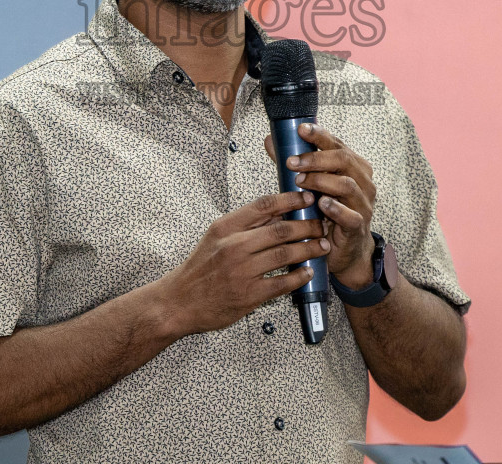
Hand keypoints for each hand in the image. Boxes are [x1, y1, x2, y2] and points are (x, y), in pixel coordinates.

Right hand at [157, 190, 328, 336]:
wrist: (179, 302)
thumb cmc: (200, 269)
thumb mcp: (216, 238)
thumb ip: (245, 225)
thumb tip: (278, 212)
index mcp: (225, 228)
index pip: (263, 206)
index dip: (290, 199)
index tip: (307, 198)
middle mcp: (233, 247)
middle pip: (280, 230)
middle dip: (307, 226)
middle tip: (321, 225)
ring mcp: (241, 272)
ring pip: (285, 255)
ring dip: (309, 249)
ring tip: (322, 246)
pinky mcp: (248, 295)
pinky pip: (282, 283)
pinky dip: (299, 277)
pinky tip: (308, 272)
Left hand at [264, 123, 375, 288]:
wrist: (344, 250)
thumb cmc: (327, 213)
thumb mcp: (312, 184)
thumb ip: (295, 163)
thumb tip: (271, 140)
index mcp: (353, 166)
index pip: (337, 144)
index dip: (320, 135)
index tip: (301, 129)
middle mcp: (362, 181)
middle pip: (343, 160)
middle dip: (316, 158)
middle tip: (292, 162)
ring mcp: (363, 204)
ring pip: (346, 184)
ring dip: (321, 180)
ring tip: (300, 181)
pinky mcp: (358, 226)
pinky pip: (350, 215)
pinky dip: (335, 208)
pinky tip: (321, 204)